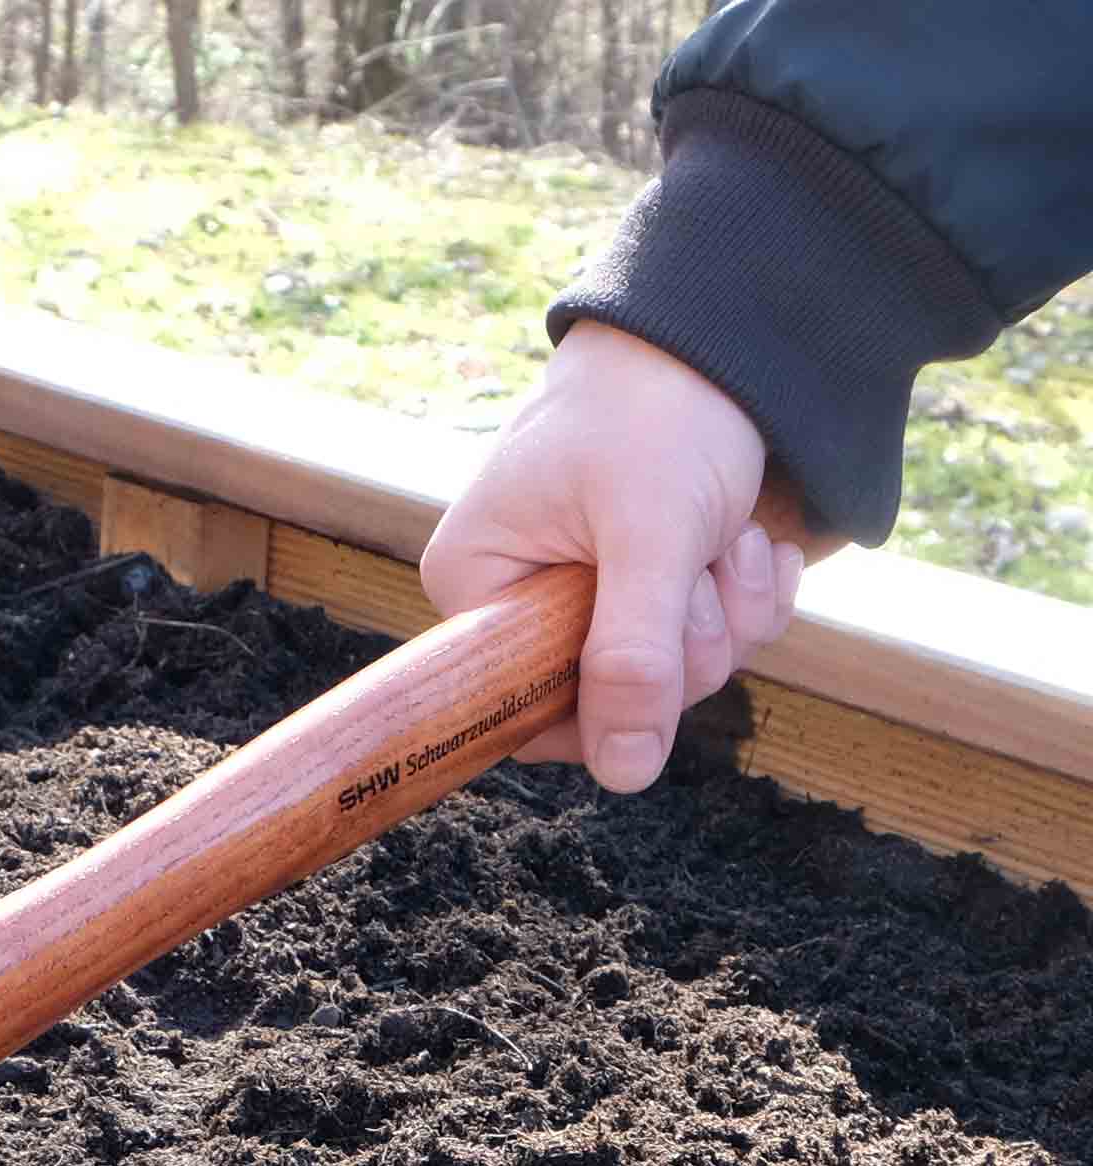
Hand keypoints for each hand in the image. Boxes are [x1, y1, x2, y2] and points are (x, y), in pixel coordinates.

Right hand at [418, 322, 804, 792]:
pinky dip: (745, 602)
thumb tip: (622, 775)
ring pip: (665, 681)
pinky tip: (752, 543)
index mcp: (476, 587)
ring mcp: (586, 599)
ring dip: (725, 618)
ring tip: (733, 540)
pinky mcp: (647, 591)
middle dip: (683, 647)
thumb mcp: (649, 534)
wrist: (722, 328)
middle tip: (705, 566)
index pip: (523, 710)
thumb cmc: (659, 408)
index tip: (661, 646)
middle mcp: (518, 604)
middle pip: (604, 704)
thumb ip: (632, 656)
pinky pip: (703, 647)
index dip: (604, 708)